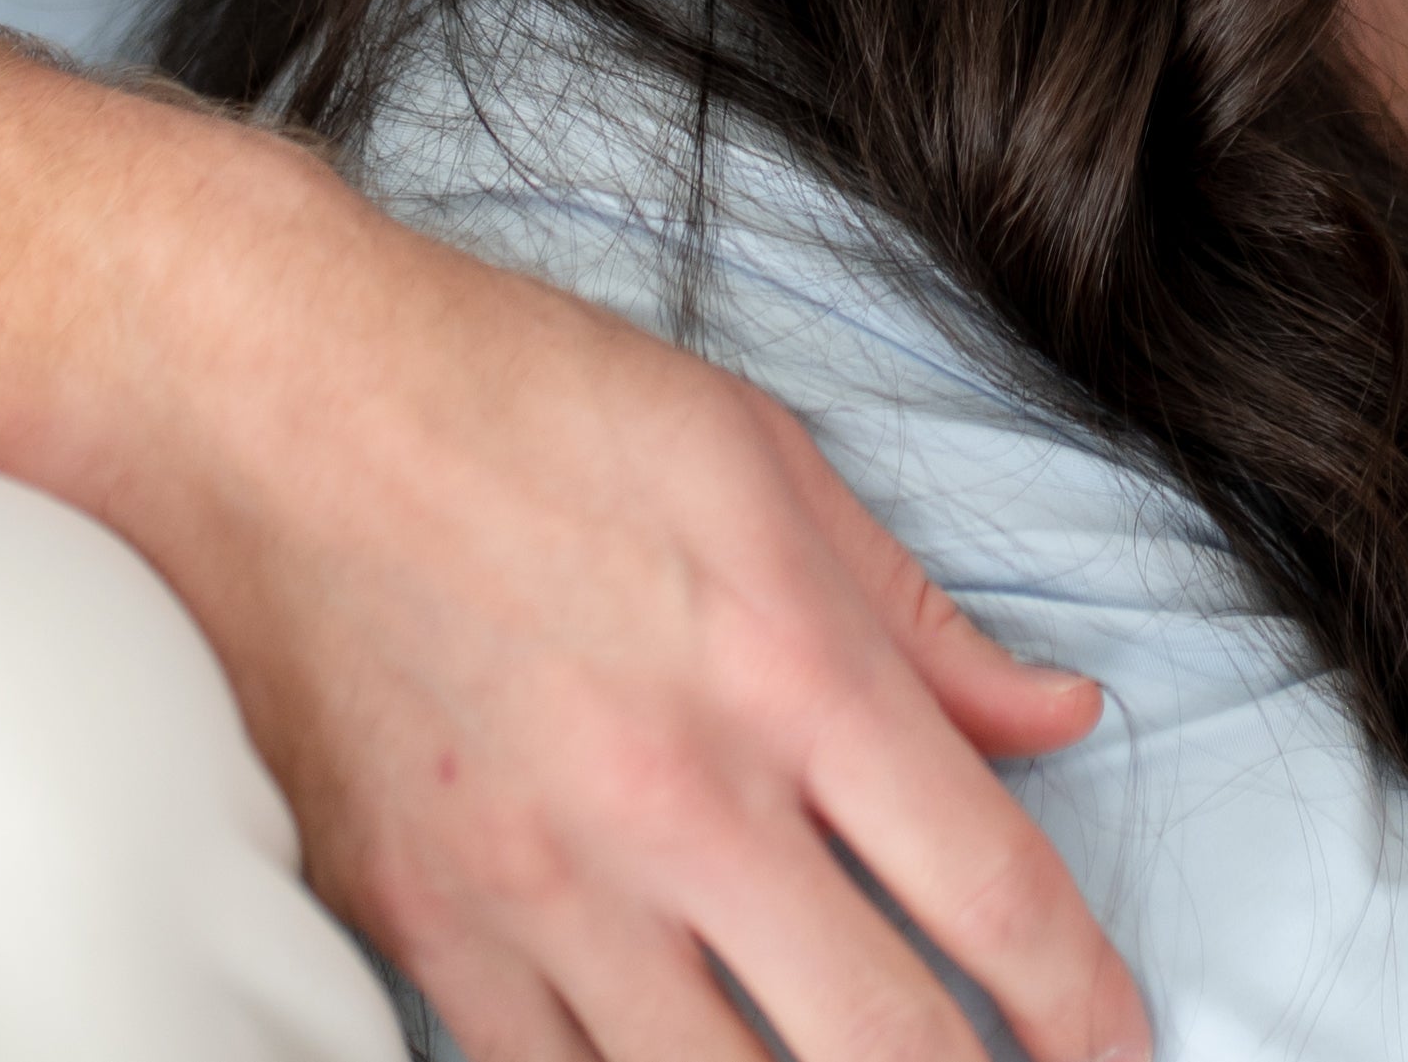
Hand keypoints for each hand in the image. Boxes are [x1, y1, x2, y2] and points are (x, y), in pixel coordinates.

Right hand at [99, 119, 1148, 1061]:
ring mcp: (541, 892)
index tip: (1123, 1049)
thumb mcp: (774, 466)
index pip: (993, 892)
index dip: (1083, 1005)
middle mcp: (681, 806)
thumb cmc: (540, 409)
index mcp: (793, 672)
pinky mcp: (423, 938)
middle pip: (880, 1045)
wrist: (284, 414)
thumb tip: (1063, 716)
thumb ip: (925, 620)